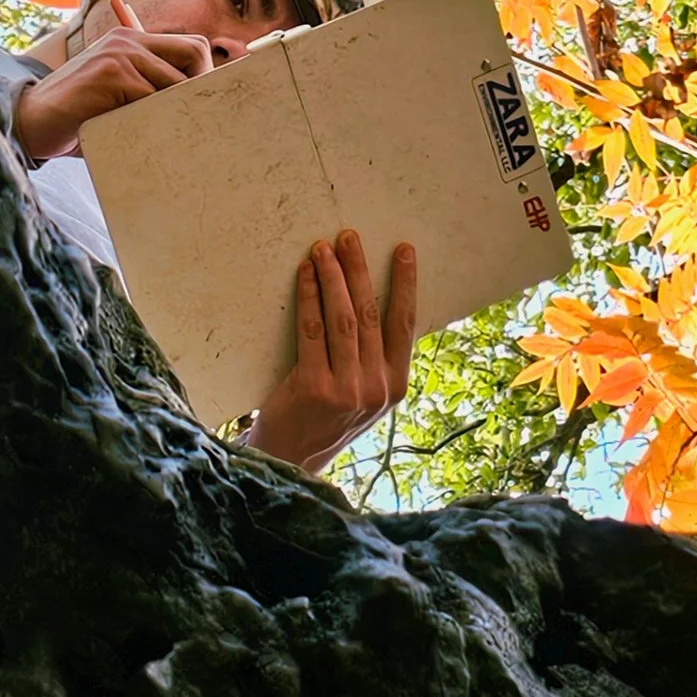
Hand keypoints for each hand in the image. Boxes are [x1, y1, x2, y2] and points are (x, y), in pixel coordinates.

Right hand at [14, 0, 214, 159]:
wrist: (30, 122)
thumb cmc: (79, 116)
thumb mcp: (119, 94)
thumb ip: (150, 88)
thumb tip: (203, 101)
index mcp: (132, 40)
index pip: (191, 47)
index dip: (203, 75)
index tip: (202, 105)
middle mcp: (128, 40)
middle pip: (195, 52)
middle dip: (202, 87)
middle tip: (194, 119)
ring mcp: (119, 53)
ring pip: (176, 81)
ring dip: (174, 110)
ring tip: (163, 131)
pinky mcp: (111, 72)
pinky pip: (152, 98)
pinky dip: (150, 120)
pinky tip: (136, 133)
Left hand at [245, 231, 417, 471]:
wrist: (290, 459)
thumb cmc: (325, 419)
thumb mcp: (364, 396)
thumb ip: (374, 361)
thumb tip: (371, 303)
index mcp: (396, 385)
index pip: (405, 324)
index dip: (405, 283)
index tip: (403, 250)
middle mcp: (376, 387)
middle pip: (369, 314)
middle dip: (359, 269)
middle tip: (349, 237)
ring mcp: (347, 389)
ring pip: (342, 319)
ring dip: (332, 277)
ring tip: (323, 249)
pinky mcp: (315, 387)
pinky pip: (312, 330)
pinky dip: (309, 297)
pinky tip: (305, 275)